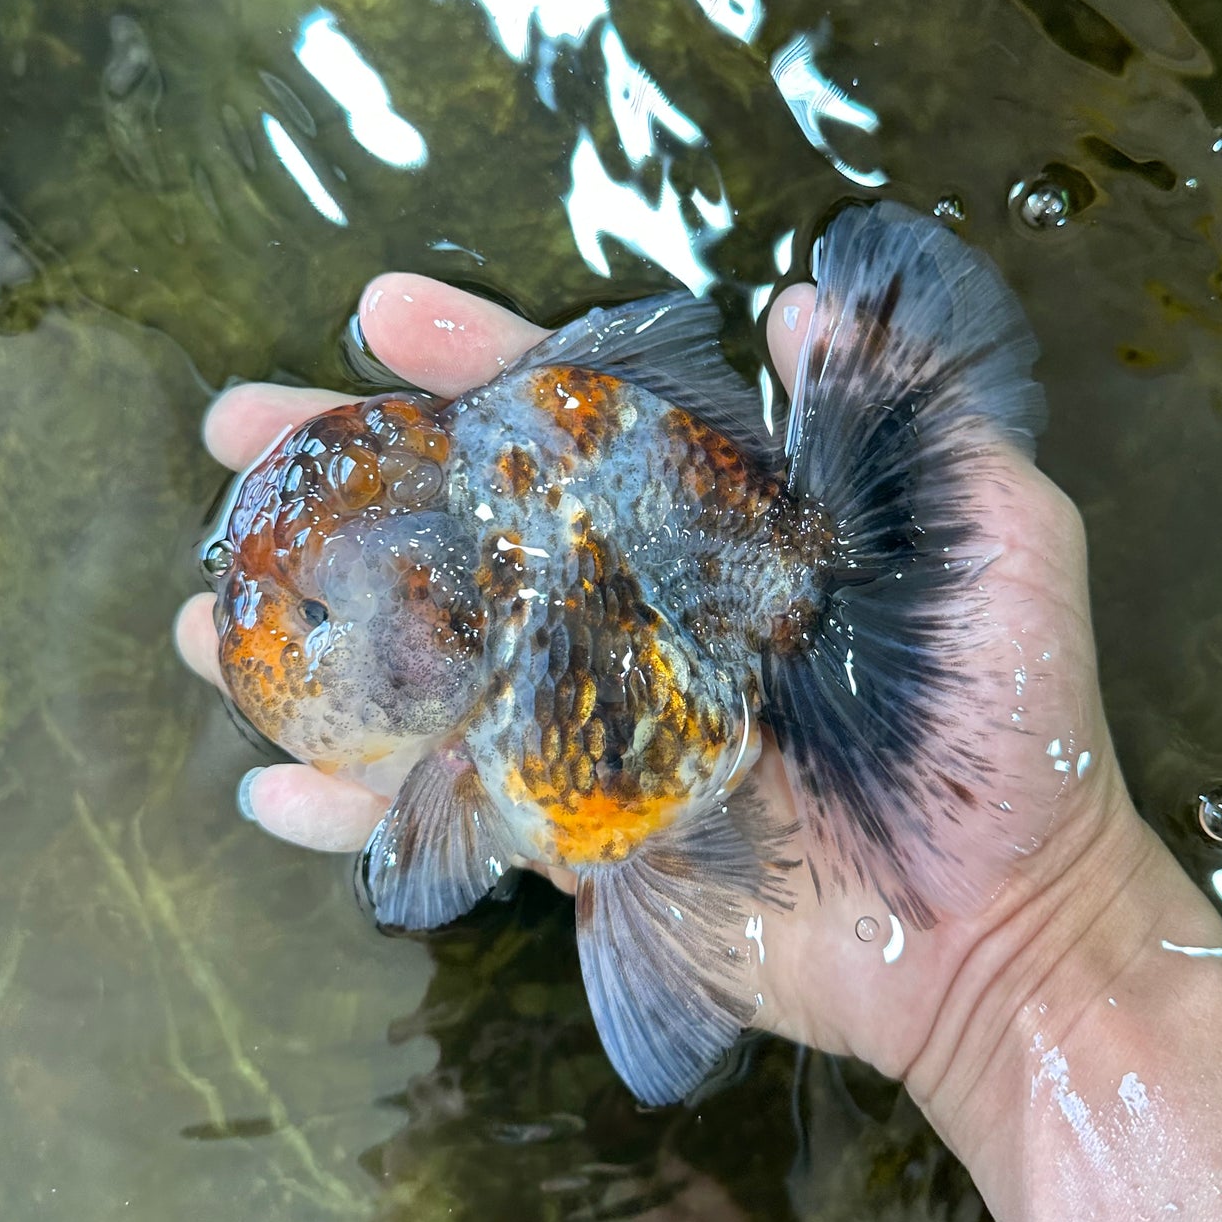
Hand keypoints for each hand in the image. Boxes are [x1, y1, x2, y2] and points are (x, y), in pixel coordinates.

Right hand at [176, 265, 1179, 1149]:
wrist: (1013, 926)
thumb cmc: (1014, 725)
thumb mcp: (999, 533)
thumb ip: (908, 414)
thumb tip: (809, 295)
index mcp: (718, 528)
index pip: (578, 421)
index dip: (481, 361)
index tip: (384, 314)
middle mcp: (639, 612)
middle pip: (468, 525)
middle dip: (345, 473)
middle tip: (233, 434)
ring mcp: (599, 728)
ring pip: (431, 665)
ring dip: (312, 639)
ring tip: (207, 614)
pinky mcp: (586, 841)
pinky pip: (451, 817)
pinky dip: (359, 809)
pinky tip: (271, 787)